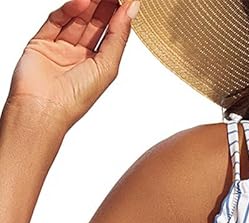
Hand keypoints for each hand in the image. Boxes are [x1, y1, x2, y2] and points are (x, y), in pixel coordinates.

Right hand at [6, 0, 136, 129]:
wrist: (43, 109)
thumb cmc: (76, 98)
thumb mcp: (107, 67)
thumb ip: (119, 37)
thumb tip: (131, 10)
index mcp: (97, 66)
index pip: (110, 34)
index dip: (119, 16)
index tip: (128, 0)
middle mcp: (79, 56)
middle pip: (94, 23)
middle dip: (104, 6)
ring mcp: (60, 47)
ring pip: (76, 19)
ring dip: (88, 5)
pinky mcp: (41, 41)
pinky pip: (56, 20)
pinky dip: (68, 10)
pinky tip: (81, 2)